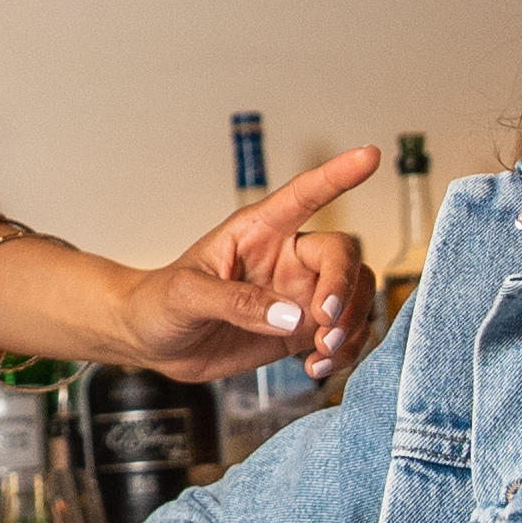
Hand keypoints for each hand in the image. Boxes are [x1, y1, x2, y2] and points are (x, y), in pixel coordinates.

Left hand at [97, 148, 379, 389]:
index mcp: (259, 231)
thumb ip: (237, 303)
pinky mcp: (300, 330)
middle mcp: (287, 257)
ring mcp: (297, 293)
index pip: (305, 195)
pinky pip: (342, 335)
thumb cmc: (159, 303)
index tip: (370, 155)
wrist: (151, 342)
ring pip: (353, 296)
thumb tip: (293, 317)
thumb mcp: (186, 296)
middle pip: (344, 256)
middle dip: (345, 289)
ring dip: (350, 325)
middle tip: (325, 324)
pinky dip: (342, 353)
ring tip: (322, 353)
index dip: (338, 174)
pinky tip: (316, 367)